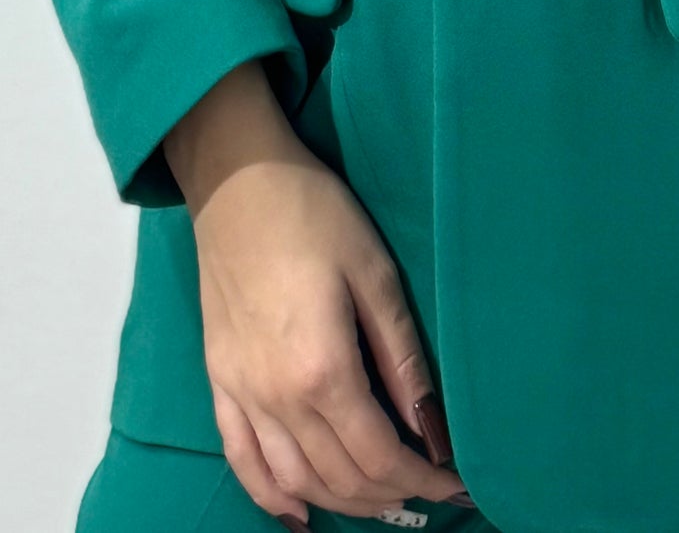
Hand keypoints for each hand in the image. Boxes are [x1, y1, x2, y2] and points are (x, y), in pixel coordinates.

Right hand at [164, 63, 471, 522]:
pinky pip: (242, 460)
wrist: (236, 180)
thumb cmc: (313, 213)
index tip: (458, 484)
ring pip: (295, 481)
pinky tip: (299, 512)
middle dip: (393, 495)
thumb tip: (435, 428)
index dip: (423, 480)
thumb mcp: (375, 274)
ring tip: (384, 498)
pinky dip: (272, 496)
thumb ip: (403, 359)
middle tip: (431, 489)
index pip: (380, 456)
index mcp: (322, 369)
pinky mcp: (219, 382)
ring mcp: (242, 394)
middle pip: (340, 478)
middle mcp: (277, 397)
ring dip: (343, 501)